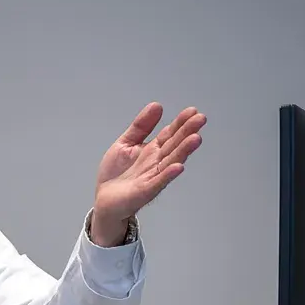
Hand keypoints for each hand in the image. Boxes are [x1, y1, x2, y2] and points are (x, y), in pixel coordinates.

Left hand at [90, 102, 205, 245]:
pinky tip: (178, 166)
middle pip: (174, 145)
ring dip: (183, 151)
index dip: (180, 123)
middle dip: (187, 132)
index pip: (169, 134)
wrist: (104, 199)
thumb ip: (141, 126)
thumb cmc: (116, 173)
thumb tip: (157, 105)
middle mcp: (156, 162)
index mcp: (152, 150)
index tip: (192, 111)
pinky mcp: (145, 191)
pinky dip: (168, 175)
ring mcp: (153, 176)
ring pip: (171, 162)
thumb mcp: (126, 143)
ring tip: (195, 139)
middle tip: (201, 119)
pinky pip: (159, 182)